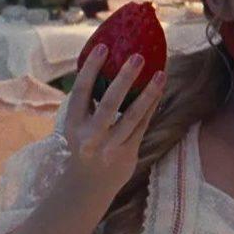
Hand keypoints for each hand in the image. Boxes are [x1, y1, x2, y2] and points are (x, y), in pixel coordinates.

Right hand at [61, 43, 166, 197]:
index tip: (104, 47)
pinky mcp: (127, 153)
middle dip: (124, 79)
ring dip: (148, 94)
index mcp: (73, 123)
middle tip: (138, 57)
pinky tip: (159, 90)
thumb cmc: (85, 144)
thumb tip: (107, 63)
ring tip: (161, 74)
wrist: (88, 186)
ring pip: (132, 116)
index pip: (81, 91)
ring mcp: (110, 147)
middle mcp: (90, 136)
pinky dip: (152, 106)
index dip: (91, 68)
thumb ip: (88, 101)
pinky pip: (143, 125)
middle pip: (109, 104)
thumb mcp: (78, 124)